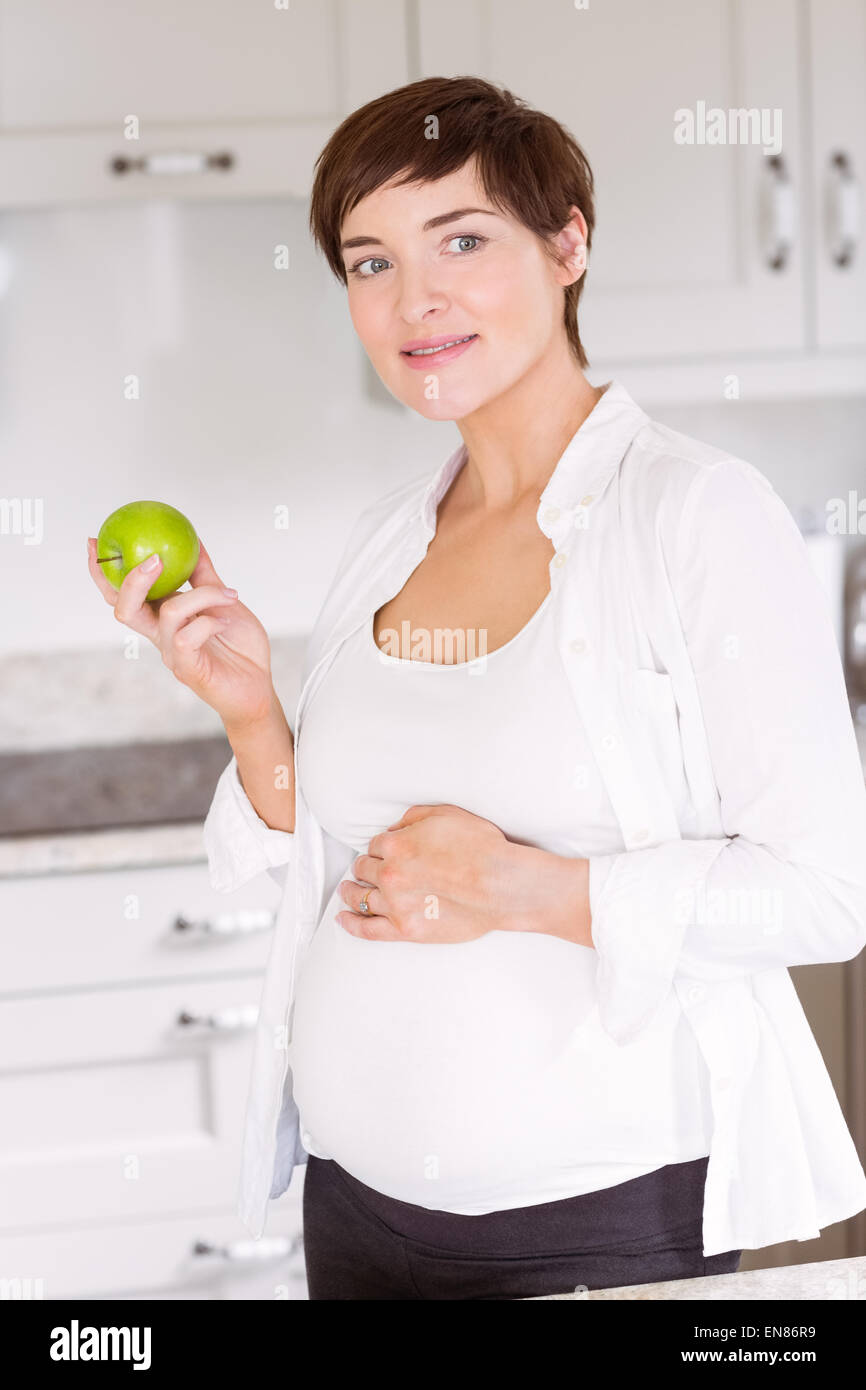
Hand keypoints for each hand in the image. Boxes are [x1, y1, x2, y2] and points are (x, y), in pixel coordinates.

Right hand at [87, 535, 275, 729]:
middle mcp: (159, 636)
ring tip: (229, 595)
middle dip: (132, 580)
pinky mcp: (187, 669)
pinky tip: (226, 621)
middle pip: (124, 608)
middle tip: (154, 559)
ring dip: (202, 596)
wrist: (258, 685)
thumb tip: (195, 540)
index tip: (93, 542)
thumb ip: (205, 576)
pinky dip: (210, 621)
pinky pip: (188, 636)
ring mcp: (171, 653)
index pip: (121, 595)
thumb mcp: (223, 601)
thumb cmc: (238, 646)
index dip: (102, 572)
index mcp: (161, 618)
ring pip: (169, 613)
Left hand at [336, 803, 509, 942]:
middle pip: (364, 869)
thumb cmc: (481, 848)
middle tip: (368, 869)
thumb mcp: (446, 815)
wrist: (501, 885)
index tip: (385, 851)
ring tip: (349, 890)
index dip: (381, 847)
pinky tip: (343, 918)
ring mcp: (395, 904)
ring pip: (360, 897)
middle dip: (366, 867)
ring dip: (352, 891)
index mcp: (396, 845)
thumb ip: (414, 818)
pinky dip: (350, 923)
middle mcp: (389, 874)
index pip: (376, 844)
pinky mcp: (405, 930)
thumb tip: (396, 827)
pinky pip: (366, 929)